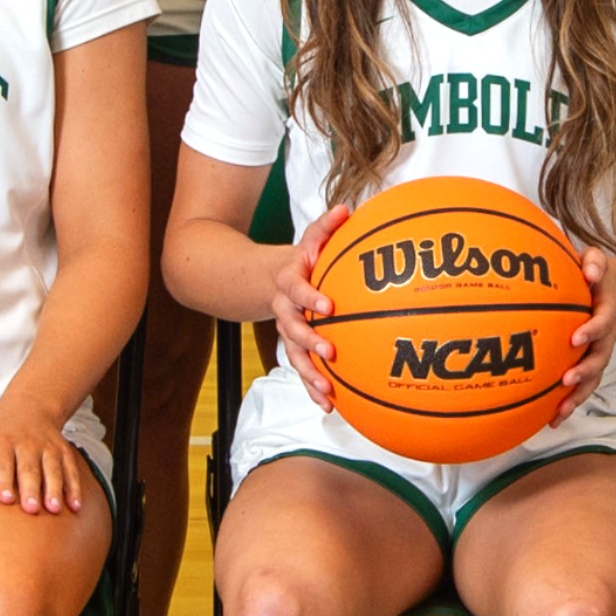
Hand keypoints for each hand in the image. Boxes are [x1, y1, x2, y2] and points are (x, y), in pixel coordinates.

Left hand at [0, 402, 98, 516]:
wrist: (28, 408)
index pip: (2, 462)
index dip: (3, 480)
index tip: (5, 498)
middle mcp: (25, 443)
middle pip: (29, 467)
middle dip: (31, 487)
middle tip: (31, 509)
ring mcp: (46, 447)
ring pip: (52, 468)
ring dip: (55, 488)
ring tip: (54, 509)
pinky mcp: (62, 451)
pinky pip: (70, 469)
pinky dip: (73, 487)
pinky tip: (74, 507)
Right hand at [267, 207, 348, 409]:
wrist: (269, 279)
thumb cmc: (302, 258)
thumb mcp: (311, 238)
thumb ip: (326, 227)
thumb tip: (346, 209)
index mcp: (289, 281)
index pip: (296, 288)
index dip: (310, 296)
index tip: (329, 305)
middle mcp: (285, 308)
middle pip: (292, 328)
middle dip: (310, 342)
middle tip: (330, 354)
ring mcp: (287, 330)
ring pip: (294, 355)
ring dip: (309, 374)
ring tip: (327, 392)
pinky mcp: (294, 348)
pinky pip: (301, 369)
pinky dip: (312, 388)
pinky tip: (329, 406)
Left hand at [551, 237, 615, 417]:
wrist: (607, 289)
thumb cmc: (591, 273)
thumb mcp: (595, 259)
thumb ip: (594, 261)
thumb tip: (590, 271)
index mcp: (608, 310)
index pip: (604, 321)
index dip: (592, 330)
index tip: (575, 338)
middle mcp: (607, 335)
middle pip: (601, 357)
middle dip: (585, 371)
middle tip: (567, 379)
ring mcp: (599, 352)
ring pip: (593, 378)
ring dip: (579, 395)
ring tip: (560, 410)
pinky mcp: (590, 365)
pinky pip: (583, 387)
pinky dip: (570, 403)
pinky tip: (552, 419)